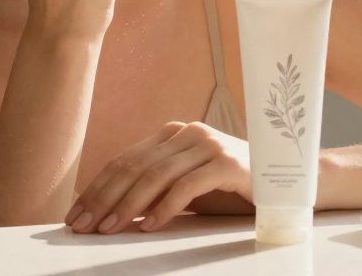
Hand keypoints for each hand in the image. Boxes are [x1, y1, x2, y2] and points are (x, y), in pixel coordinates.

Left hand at [64, 121, 253, 233]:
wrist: (285, 181)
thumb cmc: (229, 188)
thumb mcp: (184, 187)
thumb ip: (153, 192)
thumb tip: (109, 213)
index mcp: (171, 134)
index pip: (124, 160)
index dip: (96, 187)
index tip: (75, 214)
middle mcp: (186, 133)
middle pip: (134, 166)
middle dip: (103, 198)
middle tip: (83, 224)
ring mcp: (207, 145)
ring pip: (156, 175)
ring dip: (127, 205)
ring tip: (109, 228)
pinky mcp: (227, 162)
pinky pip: (187, 186)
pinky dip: (164, 208)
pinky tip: (149, 225)